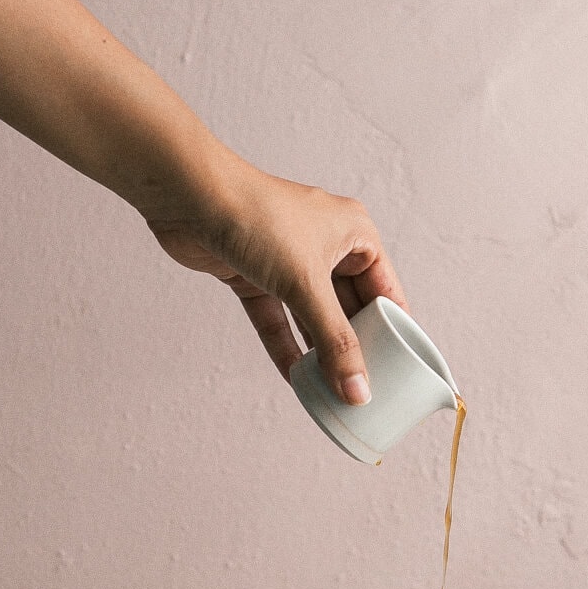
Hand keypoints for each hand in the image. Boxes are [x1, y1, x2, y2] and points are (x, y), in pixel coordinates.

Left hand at [146, 157, 406, 403]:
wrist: (188, 195)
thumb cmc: (256, 215)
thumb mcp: (305, 283)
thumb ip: (333, 340)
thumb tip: (357, 389)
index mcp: (355, 234)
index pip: (385, 293)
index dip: (393, 333)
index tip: (398, 372)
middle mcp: (327, 245)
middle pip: (348, 309)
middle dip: (352, 349)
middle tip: (361, 390)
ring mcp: (289, 260)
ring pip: (311, 317)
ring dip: (318, 353)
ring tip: (330, 393)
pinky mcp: (256, 274)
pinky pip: (277, 318)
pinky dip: (285, 345)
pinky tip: (295, 377)